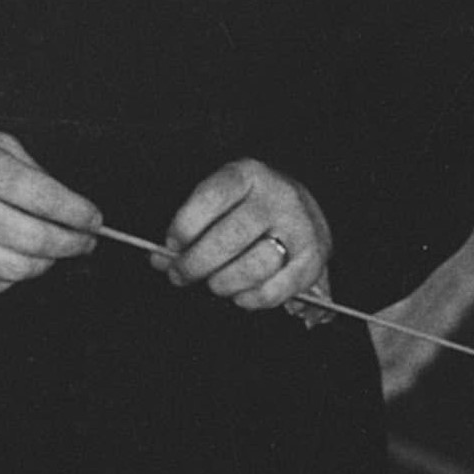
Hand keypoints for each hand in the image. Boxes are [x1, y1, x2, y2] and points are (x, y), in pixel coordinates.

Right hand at [0, 121, 99, 298]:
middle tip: (84, 241)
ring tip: (51, 251)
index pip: (44, 197)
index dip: (78, 213)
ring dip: (44, 264)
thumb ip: (34, 175)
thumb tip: (76, 214)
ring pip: (16, 271)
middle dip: (72, 244)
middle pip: (35, 240)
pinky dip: (11, 280)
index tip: (95, 220)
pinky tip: (13, 261)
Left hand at [162, 160, 331, 310]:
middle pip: (229, 237)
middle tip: (180, 274)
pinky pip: (275, 290)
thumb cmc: (250, 209)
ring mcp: (300, 228)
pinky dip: (250, 299)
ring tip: (213, 283)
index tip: (171, 244)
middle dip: (196, 263)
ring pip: (253, 266)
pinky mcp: (312, 260)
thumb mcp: (222, 202)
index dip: (186, 225)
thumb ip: (191, 229)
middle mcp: (278, 198)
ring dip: (223, 282)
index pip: (212, 196)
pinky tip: (239, 295)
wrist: (304, 210)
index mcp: (249, 175)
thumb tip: (160, 259)